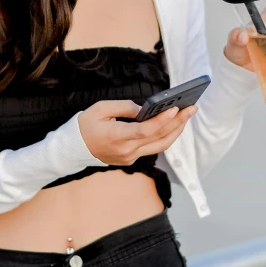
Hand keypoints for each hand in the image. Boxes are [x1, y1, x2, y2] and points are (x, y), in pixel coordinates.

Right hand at [78, 99, 197, 164]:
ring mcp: (130, 157)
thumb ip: (124, 107)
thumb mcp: (100, 108)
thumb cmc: (85, 125)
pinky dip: (165, 136)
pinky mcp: (131, 159)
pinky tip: (172, 125)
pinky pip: (153, 148)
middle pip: (158, 139)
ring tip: (187, 116)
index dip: (162, 121)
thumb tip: (145, 108)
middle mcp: (126, 150)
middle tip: (191, 108)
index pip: (145, 131)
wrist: (73, 149)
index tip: (175, 109)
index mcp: (116, 136)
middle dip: (178, 123)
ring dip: (176, 131)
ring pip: (160, 146)